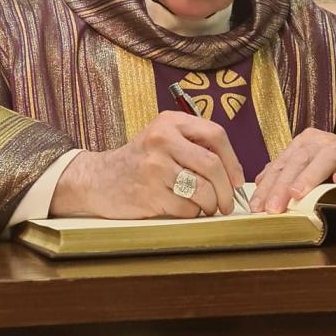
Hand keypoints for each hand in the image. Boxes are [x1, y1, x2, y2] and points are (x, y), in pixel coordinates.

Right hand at [50, 111, 244, 219]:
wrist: (98, 179)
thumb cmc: (140, 162)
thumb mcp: (163, 139)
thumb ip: (194, 145)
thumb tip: (234, 174)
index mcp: (169, 122)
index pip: (216, 135)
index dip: (233, 161)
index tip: (237, 181)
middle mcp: (162, 139)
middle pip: (212, 166)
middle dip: (226, 191)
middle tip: (228, 204)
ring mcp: (154, 167)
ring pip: (203, 191)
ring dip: (210, 205)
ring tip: (205, 207)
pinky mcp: (149, 193)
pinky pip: (187, 208)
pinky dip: (192, 213)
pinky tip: (182, 209)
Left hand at [250, 128, 335, 213]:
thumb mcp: (312, 165)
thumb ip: (288, 172)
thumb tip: (259, 184)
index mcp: (306, 143)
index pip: (282, 165)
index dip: (267, 186)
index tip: (256, 208)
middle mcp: (324, 143)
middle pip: (298, 161)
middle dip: (282, 186)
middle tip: (271, 208)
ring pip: (325, 159)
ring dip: (309, 177)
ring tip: (296, 194)